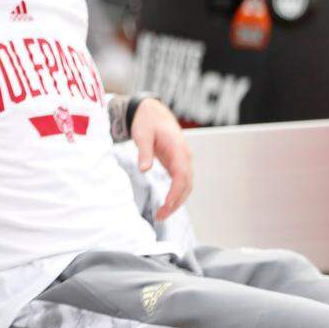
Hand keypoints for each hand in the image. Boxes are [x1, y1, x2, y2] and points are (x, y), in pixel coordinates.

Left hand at [131, 98, 192, 220]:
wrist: (152, 111)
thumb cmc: (147, 121)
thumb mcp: (142, 135)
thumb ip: (144, 152)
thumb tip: (144, 170)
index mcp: (178, 149)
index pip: (181, 176)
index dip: (176, 192)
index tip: (166, 205)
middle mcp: (185, 157)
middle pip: (186, 185)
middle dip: (176, 202)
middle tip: (161, 216)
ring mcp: (183, 160)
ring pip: (186, 185)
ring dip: (177, 201)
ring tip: (162, 214)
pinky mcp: (177, 162)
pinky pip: (180, 181)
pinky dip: (176, 194)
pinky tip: (167, 204)